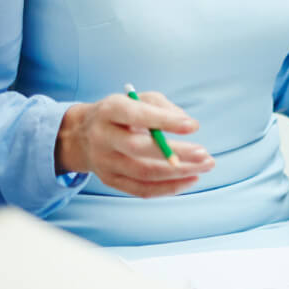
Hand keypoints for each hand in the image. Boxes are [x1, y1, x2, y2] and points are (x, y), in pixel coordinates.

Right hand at [54, 90, 213, 197]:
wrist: (83, 136)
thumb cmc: (122, 113)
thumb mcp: (138, 98)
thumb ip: (163, 106)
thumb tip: (188, 125)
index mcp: (109, 110)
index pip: (137, 116)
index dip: (165, 121)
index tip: (193, 126)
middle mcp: (102, 137)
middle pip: (138, 149)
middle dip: (175, 153)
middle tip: (204, 154)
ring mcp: (104, 162)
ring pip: (143, 173)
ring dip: (178, 173)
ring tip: (206, 165)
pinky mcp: (110, 180)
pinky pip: (141, 189)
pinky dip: (169, 187)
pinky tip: (191, 178)